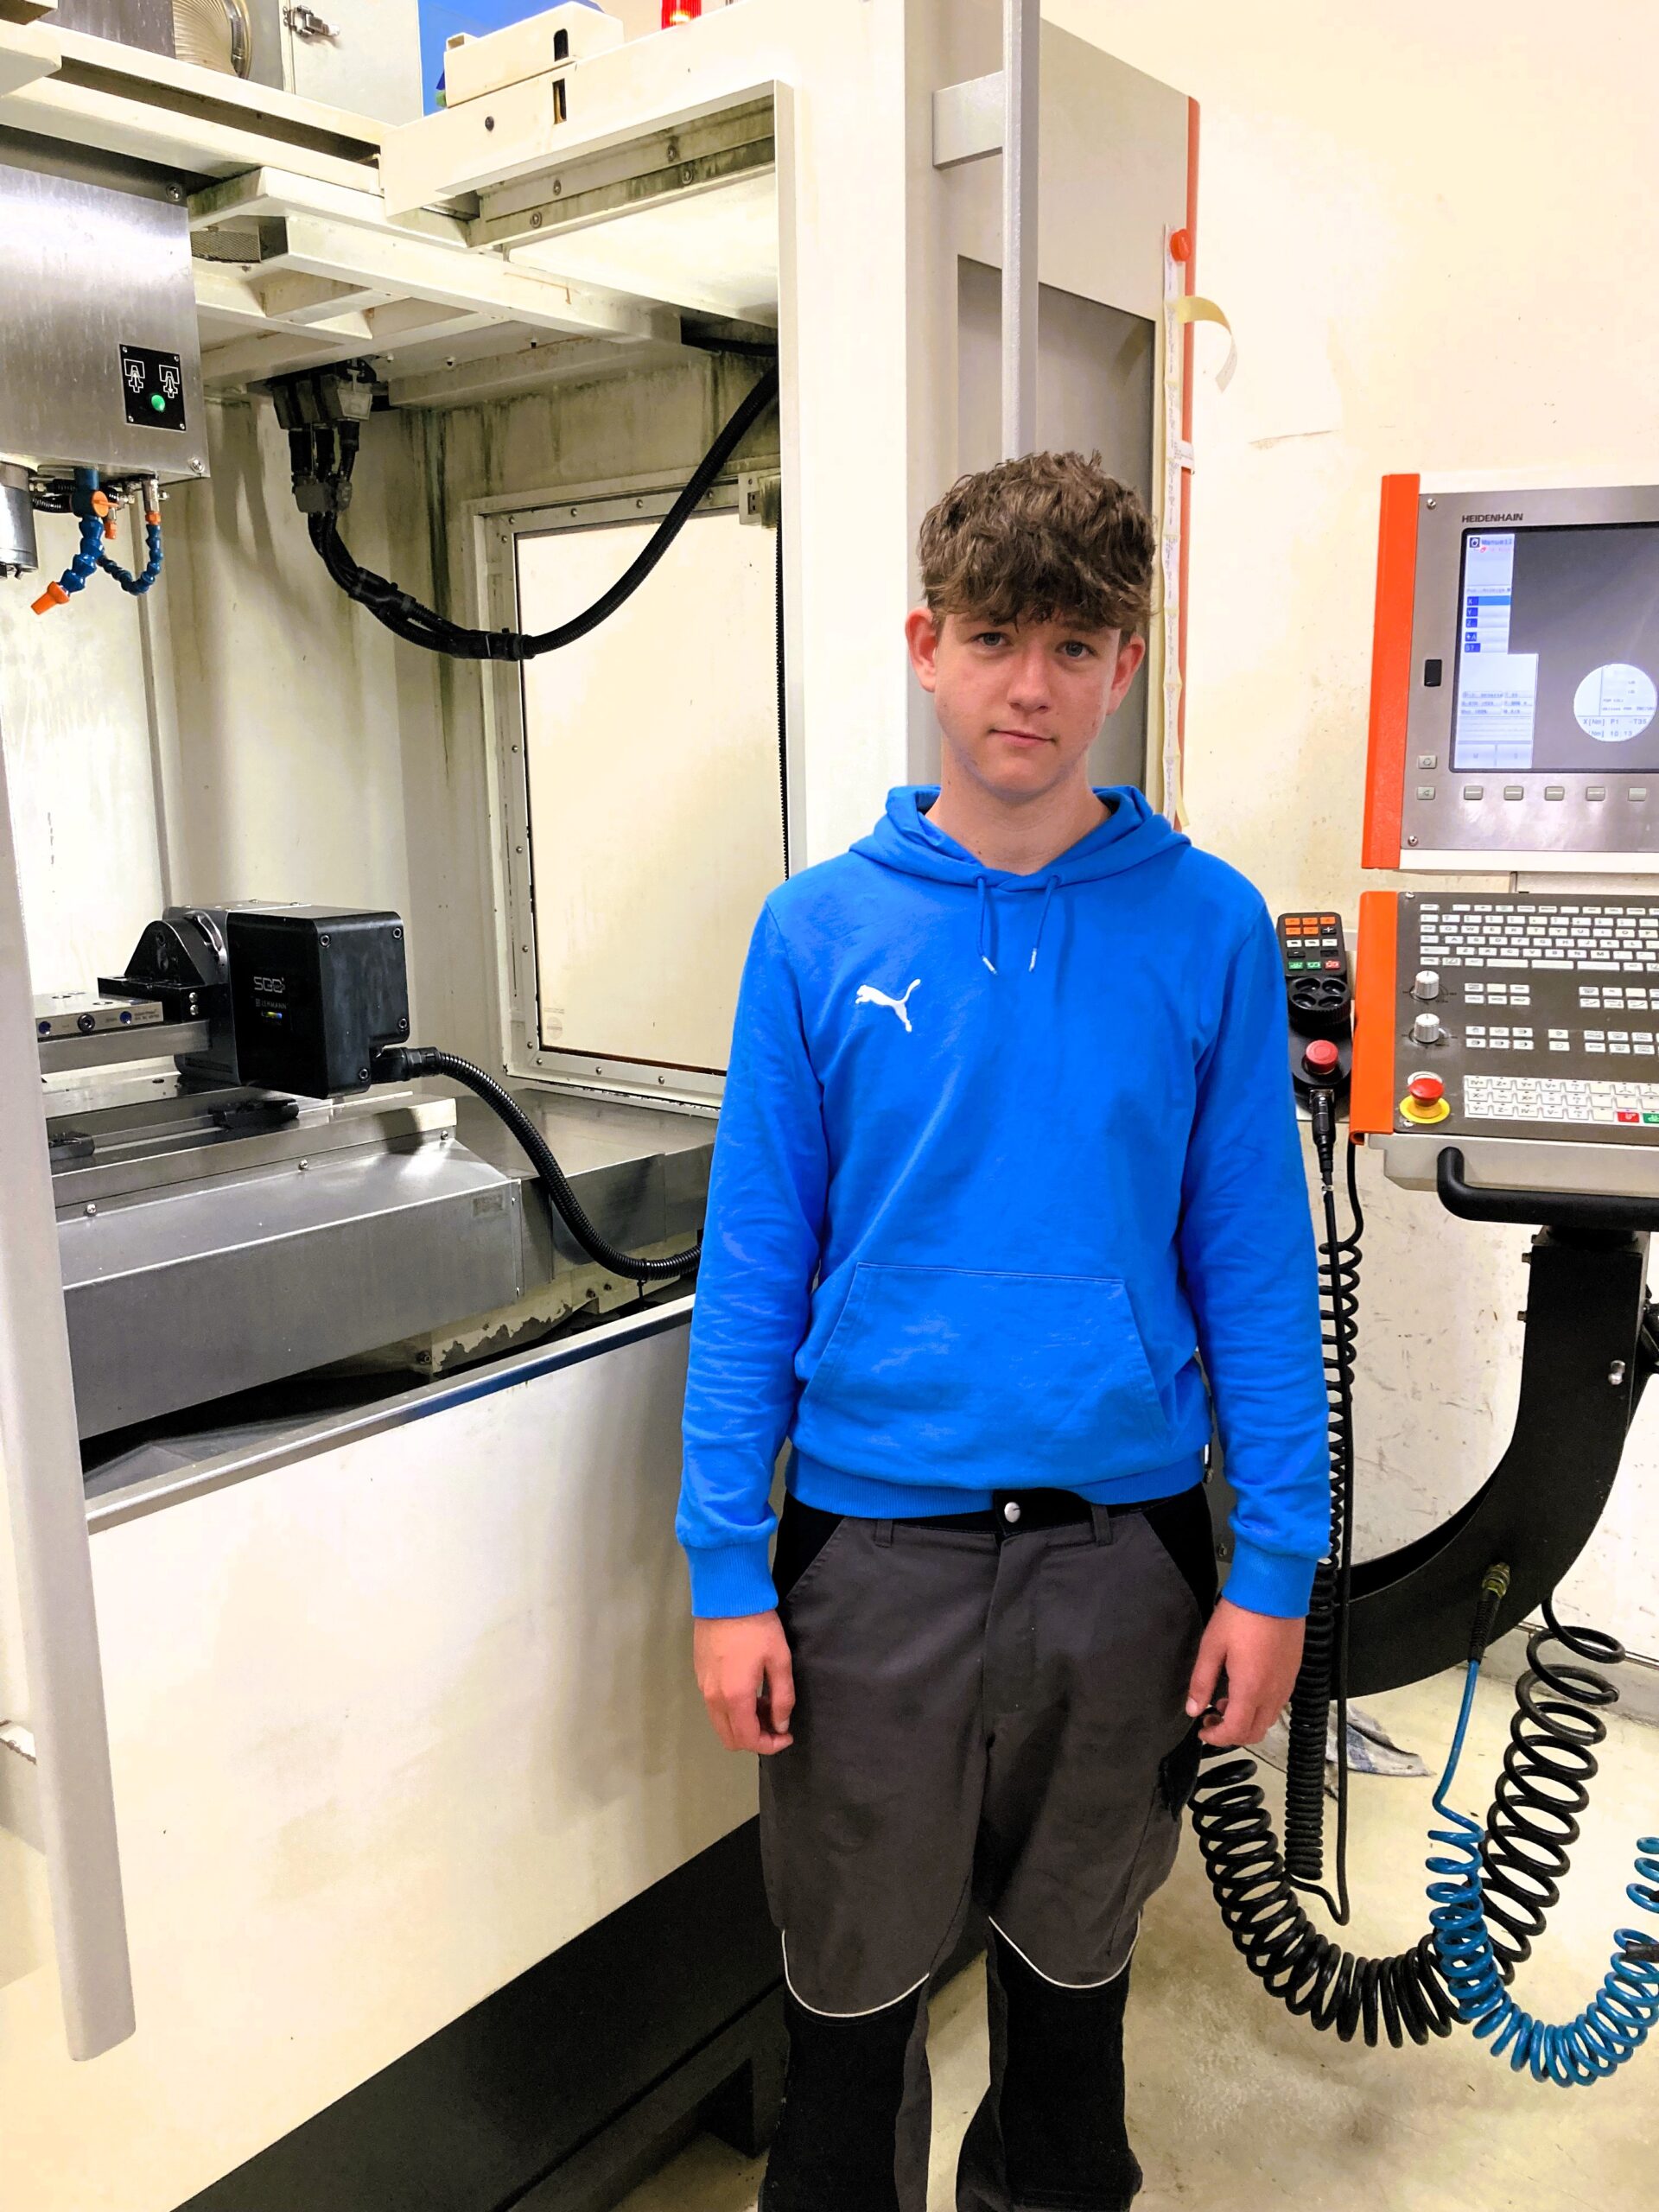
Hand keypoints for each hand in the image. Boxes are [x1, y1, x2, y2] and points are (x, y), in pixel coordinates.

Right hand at [694, 1611, 795, 1754]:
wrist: (725, 1596)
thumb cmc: (757, 1626)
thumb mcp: (779, 1660)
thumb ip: (782, 1698)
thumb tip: (781, 1725)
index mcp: (735, 1697)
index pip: (749, 1740)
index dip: (770, 1746)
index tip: (787, 1735)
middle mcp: (714, 1699)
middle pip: (731, 1739)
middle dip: (756, 1739)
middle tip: (776, 1721)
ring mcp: (703, 1687)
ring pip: (721, 1724)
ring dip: (743, 1724)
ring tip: (764, 1703)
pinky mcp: (699, 1675)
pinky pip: (714, 1707)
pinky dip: (732, 1710)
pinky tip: (748, 1690)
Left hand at [1184, 1597, 1304, 1746]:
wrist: (1274, 1591)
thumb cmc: (1243, 1614)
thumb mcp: (1212, 1646)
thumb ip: (1201, 1681)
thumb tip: (1193, 1707)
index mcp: (1251, 1689)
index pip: (1236, 1731)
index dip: (1216, 1738)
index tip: (1203, 1731)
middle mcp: (1273, 1692)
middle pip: (1255, 1732)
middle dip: (1231, 1734)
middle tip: (1211, 1720)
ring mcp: (1286, 1683)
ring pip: (1268, 1720)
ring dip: (1246, 1720)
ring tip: (1225, 1702)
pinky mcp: (1293, 1673)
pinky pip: (1277, 1703)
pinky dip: (1260, 1707)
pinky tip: (1245, 1688)